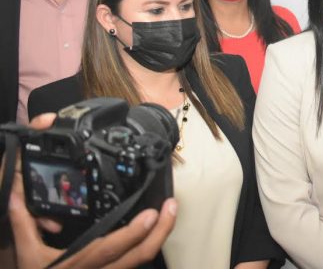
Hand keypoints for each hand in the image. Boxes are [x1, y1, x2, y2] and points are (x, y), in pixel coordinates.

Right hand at [7, 113, 176, 268]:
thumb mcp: (27, 253)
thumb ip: (25, 223)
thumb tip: (16, 196)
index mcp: (78, 263)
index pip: (110, 248)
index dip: (133, 233)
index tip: (151, 214)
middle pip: (139, 255)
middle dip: (160, 231)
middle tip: (171, 207)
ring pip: (142, 260)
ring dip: (159, 236)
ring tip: (170, 213)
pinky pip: (135, 262)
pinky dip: (149, 245)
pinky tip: (157, 230)